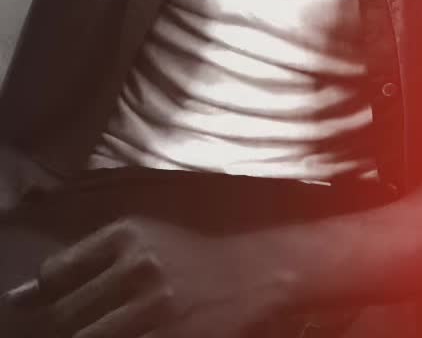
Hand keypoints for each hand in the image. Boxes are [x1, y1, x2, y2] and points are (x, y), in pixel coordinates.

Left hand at [21, 215, 298, 336]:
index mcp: (126, 235)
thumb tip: (24, 291)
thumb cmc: (197, 245)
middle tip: (68, 326)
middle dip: (59, 326)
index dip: (44, 295)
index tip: (43, 304)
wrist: (259, 266)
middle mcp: (136, 269)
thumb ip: (90, 255)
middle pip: (65, 315)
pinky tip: (126, 334)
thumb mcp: (146, 231)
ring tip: (103, 328)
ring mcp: (155, 310)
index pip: (56, 273)